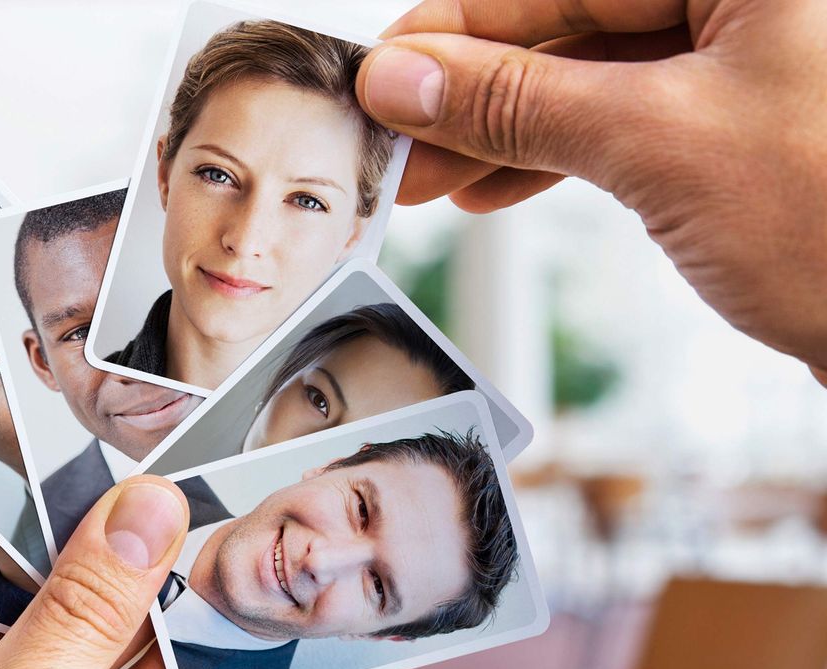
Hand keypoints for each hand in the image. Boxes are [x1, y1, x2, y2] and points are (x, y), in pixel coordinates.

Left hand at [0, 476, 188, 668]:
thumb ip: (65, 628)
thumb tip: (137, 519)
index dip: (25, 510)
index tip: (98, 465)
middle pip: (28, 605)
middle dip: (104, 560)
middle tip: (171, 506)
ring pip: (84, 658)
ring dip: (149, 617)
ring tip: (203, 562)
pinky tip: (203, 637)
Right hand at [355, 0, 826, 384]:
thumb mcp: (658, 143)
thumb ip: (519, 100)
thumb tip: (405, 78)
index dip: (455, 27)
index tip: (381, 75)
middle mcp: (748, 1)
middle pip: (572, 21)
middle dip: (473, 89)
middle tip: (394, 142)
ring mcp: (751, 58)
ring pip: (591, 74)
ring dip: (503, 130)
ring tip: (428, 181)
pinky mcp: (744, 121)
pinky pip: (628, 118)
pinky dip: (558, 155)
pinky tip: (495, 186)